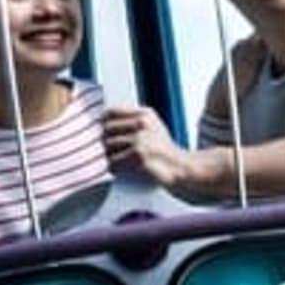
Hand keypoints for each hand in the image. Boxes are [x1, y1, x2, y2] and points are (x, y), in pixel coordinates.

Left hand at [102, 105, 220, 196]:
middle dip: (107, 144)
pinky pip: (113, 162)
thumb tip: (102, 123)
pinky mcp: (138, 156)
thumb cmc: (164, 152)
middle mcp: (142, 124)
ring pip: (107, 147)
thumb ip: (132, 122)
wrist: (182, 169)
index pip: (110, 112)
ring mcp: (140, 139)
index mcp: (144, 114)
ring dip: (111, 158)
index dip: (104, 124)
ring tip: (122, 163)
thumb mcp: (153, 128)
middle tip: (116, 153)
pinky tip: (124, 171)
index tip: (106, 134)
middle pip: (106, 131)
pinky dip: (115, 170)